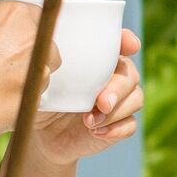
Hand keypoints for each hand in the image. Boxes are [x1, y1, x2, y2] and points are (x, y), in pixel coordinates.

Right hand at [0, 0, 47, 155]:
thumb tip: (9, 42)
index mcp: (11, 14)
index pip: (37, 17)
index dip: (26, 33)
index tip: (14, 43)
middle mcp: (30, 36)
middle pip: (48, 45)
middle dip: (31, 58)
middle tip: (2, 70)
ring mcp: (34, 68)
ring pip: (44, 74)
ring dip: (27, 81)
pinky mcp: (33, 99)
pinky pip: (37, 99)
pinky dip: (21, 103)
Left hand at [28, 31, 144, 162]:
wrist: (43, 135)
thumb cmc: (42, 100)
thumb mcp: (40, 81)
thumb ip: (46, 68)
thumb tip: (48, 61)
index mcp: (98, 60)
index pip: (120, 44)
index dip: (128, 42)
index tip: (131, 46)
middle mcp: (113, 78)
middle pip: (131, 74)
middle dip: (118, 88)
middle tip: (102, 103)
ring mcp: (119, 102)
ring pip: (135, 99)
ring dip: (115, 112)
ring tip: (89, 122)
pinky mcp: (120, 125)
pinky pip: (130, 125)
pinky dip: (115, 129)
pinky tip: (96, 132)